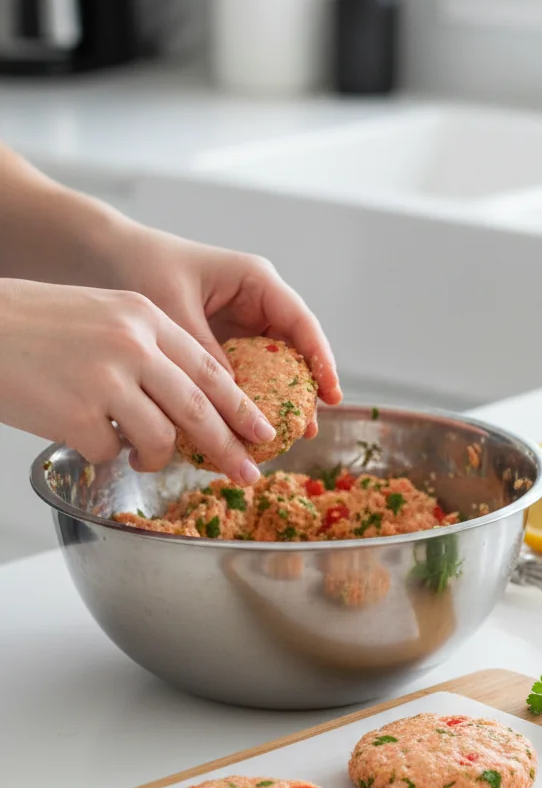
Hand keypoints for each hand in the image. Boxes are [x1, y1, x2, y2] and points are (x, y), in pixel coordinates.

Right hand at [0, 277, 276, 479]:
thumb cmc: (32, 323)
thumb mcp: (101, 315)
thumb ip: (146, 350)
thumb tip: (187, 404)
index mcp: (143, 316)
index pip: (209, 369)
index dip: (240, 407)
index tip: (262, 433)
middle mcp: (132, 345)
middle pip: (199, 409)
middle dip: (227, 447)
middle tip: (246, 473)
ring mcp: (106, 380)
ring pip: (160, 439)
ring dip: (155, 458)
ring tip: (140, 456)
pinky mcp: (78, 415)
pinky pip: (110, 452)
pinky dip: (103, 453)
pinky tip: (83, 435)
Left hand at [101, 223, 341, 438]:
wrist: (104, 258)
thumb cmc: (141, 266)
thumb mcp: (174, 308)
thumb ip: (204, 352)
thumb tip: (231, 398)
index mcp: (254, 281)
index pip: (300, 322)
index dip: (321, 360)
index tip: (331, 395)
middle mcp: (254, 303)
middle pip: (293, 351)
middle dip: (302, 390)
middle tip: (306, 430)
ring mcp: (239, 325)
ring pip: (271, 367)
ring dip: (276, 401)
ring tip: (282, 439)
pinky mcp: (220, 344)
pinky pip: (242, 375)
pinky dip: (244, 400)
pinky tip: (242, 428)